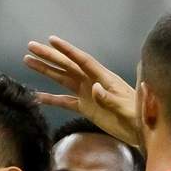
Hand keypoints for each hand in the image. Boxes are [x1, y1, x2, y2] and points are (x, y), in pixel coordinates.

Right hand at [24, 36, 139, 146]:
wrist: (142, 130)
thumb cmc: (138, 115)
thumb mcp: (125, 107)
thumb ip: (109, 98)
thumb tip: (94, 89)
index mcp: (104, 77)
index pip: (82, 60)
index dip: (66, 50)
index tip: (51, 40)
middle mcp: (92, 81)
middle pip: (67, 65)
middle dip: (49, 56)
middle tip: (30, 47)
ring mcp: (87, 93)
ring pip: (62, 78)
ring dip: (46, 70)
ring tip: (28, 61)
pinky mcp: (85, 107)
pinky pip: (64, 101)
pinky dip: (51, 99)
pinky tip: (37, 96)